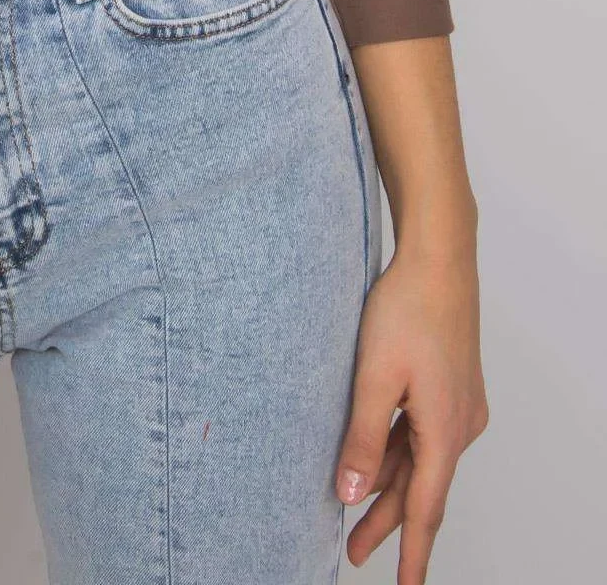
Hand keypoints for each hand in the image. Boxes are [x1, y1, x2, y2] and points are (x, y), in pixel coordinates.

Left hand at [335, 240, 487, 578]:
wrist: (438, 258)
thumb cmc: (406, 309)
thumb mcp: (374, 377)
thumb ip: (363, 439)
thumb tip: (353, 495)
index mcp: (445, 431)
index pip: (425, 509)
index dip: (411, 552)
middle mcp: (460, 425)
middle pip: (421, 487)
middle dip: (387, 522)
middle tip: (351, 551)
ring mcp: (459, 405)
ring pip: (419, 459)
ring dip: (390, 486)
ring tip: (355, 514)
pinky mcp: (450, 387)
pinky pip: (422, 433)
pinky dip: (398, 452)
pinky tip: (375, 459)